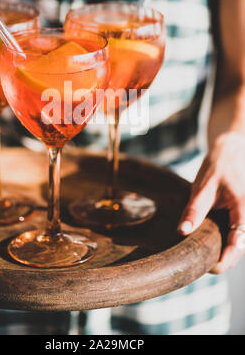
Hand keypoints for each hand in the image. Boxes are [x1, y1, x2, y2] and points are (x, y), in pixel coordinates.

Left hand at [177, 132, 244, 272]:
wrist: (230, 151)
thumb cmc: (218, 167)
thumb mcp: (203, 187)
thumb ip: (194, 209)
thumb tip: (182, 232)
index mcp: (243, 206)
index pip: (240, 237)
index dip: (230, 255)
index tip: (216, 267)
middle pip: (240, 244)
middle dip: (225, 259)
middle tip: (203, 268)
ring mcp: (244, 216)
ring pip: (238, 240)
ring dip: (224, 251)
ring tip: (203, 260)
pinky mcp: (238, 216)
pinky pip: (233, 232)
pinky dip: (222, 241)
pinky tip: (207, 245)